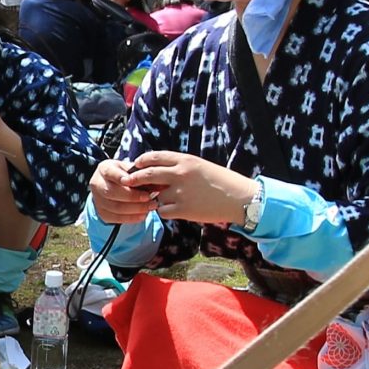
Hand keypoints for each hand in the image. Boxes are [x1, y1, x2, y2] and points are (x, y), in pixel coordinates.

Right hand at [88, 158, 156, 225]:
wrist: (114, 185)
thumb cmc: (126, 175)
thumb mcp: (131, 169)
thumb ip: (141, 174)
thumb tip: (158, 182)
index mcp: (104, 169)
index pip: (111, 173)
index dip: (123, 178)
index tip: (137, 182)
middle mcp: (97, 184)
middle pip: (111, 192)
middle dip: (132, 197)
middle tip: (149, 198)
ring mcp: (97, 200)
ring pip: (115, 207)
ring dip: (135, 209)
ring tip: (150, 207)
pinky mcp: (102, 213)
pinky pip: (116, 218)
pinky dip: (131, 218)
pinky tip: (143, 215)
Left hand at [125, 150, 256, 224]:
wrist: (239, 198)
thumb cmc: (221, 182)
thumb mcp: (200, 166)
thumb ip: (180, 167)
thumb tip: (159, 171)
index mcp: (185, 160)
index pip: (155, 157)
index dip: (141, 161)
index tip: (135, 165)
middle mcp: (180, 174)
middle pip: (147, 174)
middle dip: (135, 179)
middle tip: (128, 182)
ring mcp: (180, 192)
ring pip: (154, 195)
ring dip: (154, 199)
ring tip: (162, 200)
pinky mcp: (182, 209)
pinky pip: (162, 211)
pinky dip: (164, 211)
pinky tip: (173, 211)